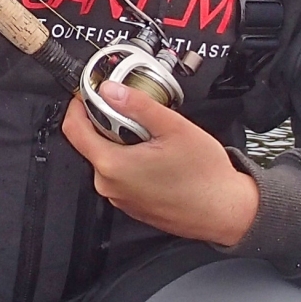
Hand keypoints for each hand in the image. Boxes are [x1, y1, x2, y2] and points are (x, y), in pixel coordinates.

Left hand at [62, 81, 259, 245]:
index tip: (89, 94)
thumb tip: (110, 90)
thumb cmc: (205, 176)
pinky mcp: (132, 205)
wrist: (227, 212)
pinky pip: (121, 175)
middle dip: (109, 122)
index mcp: (113, 165)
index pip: (73, 129)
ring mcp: (120, 198)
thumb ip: (137, 105)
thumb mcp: (173, 127)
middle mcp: (110, 185)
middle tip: (136, 114)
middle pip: (91, 142)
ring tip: (154, 137)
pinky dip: (132, 160)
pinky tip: (158, 157)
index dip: (78, 106)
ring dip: (123, 142)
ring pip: (108, 158)